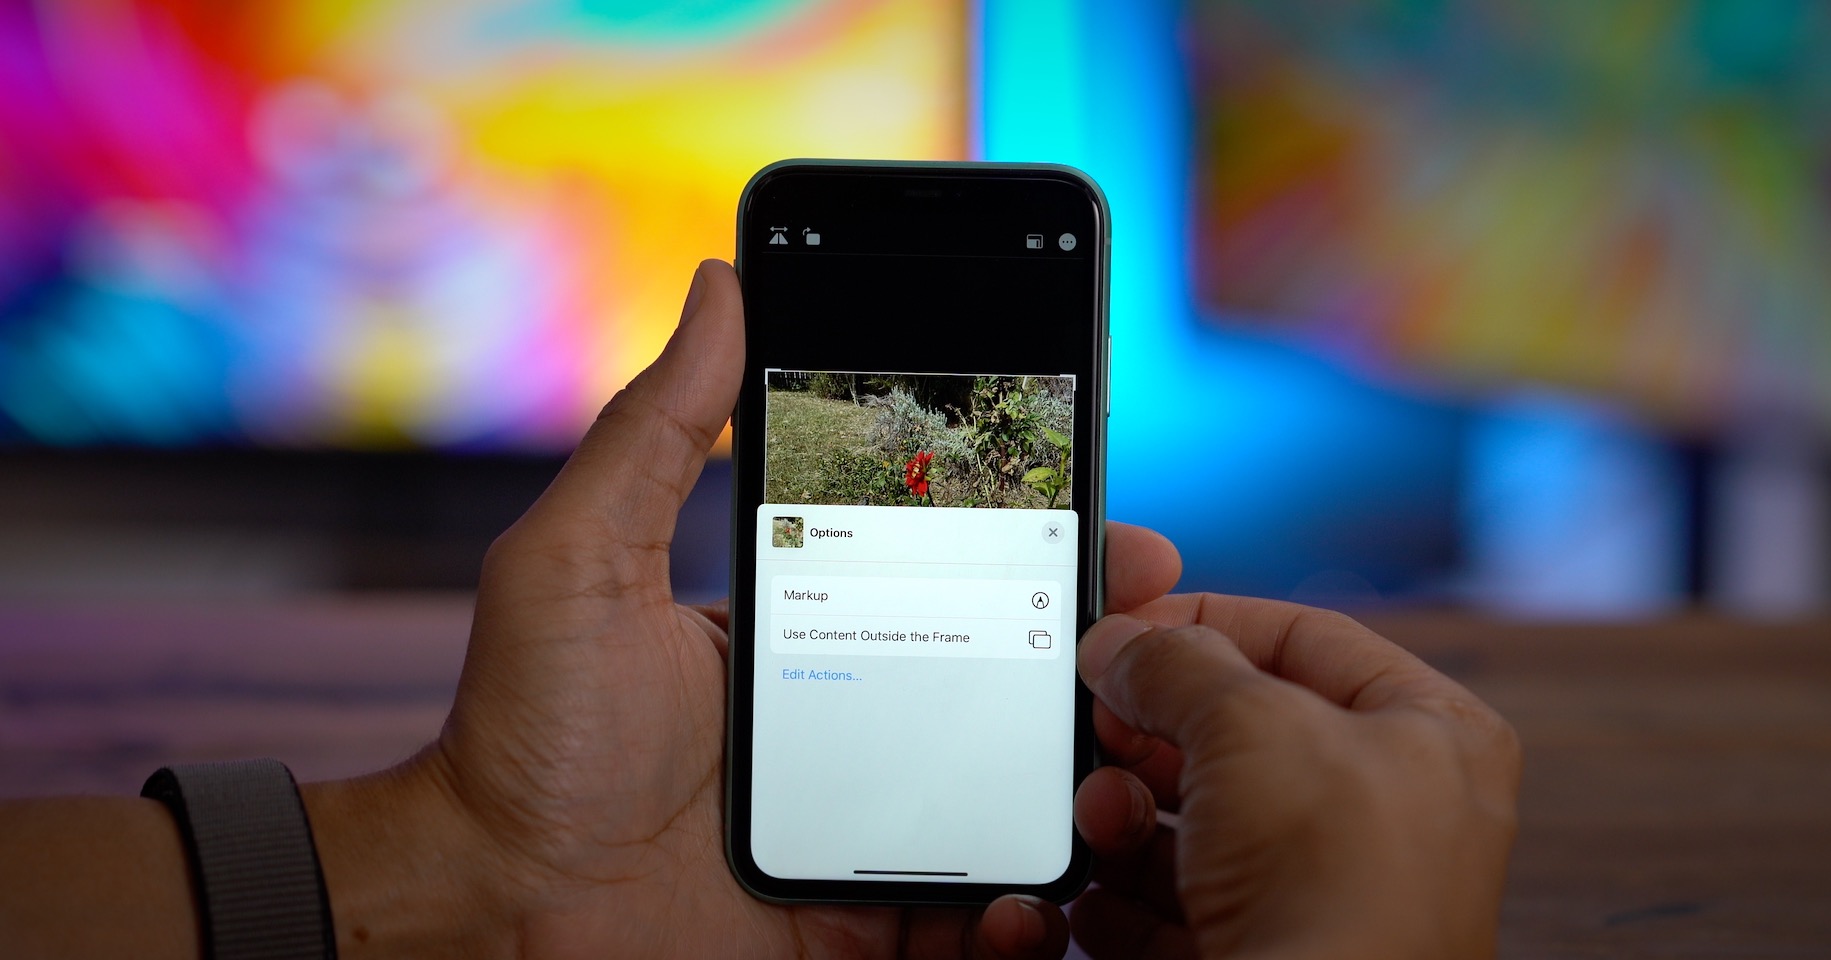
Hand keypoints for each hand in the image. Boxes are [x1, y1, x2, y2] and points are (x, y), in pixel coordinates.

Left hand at [305, 260, 1183, 958]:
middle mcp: (853, 722)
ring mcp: (865, 828)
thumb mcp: (582, 558)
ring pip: (1015, 803)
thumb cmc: (524, 730)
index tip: (1119, 529)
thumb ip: (654, 430)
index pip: (954, 577)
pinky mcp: (859, 926)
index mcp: (811, 630)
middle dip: (1103, 662)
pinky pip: (966, 921)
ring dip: (1087, 781)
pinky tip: (1036, 891)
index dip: (1045, 553)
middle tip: (1161, 636)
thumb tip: (720, 281)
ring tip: (1125, 767)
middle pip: (1010, 687)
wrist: (490, 904)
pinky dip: (1019, 916)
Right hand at [1068, 598, 1521, 959]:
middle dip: (1154, 729)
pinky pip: (1179, 905)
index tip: (1127, 626)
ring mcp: (1328, 894)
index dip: (1209, 621)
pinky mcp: (1270, 955)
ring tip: (1102, 814)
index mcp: (1429, 733)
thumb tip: (1122, 645)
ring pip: (1202, 822)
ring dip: (1129, 812)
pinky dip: (1124, 893)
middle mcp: (1390, 813)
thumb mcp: (1248, 724)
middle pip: (1243, 733)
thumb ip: (1176, 663)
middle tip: (1098, 720)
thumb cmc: (1336, 889)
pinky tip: (1096, 888)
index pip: (1306, 638)